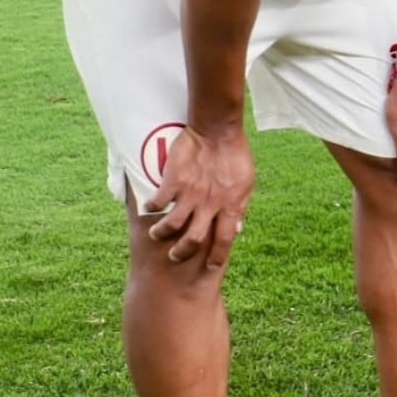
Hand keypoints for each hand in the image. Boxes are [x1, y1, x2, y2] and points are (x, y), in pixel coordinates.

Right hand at [146, 126, 254, 268]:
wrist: (218, 129)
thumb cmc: (235, 154)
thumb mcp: (247, 182)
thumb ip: (240, 206)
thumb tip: (238, 228)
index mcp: (230, 205)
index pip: (224, 240)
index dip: (218, 257)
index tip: (212, 267)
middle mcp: (209, 204)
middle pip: (193, 240)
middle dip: (183, 252)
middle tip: (175, 256)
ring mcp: (190, 193)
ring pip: (172, 225)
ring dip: (162, 234)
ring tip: (156, 235)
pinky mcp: (174, 181)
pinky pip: (159, 201)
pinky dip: (152, 207)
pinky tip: (149, 208)